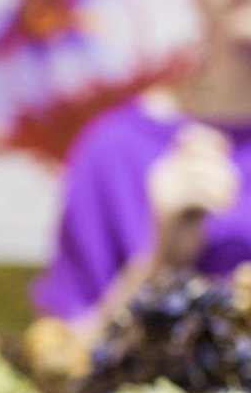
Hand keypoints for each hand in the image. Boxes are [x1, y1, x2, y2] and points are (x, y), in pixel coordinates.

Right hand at [147, 126, 239, 269]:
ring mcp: (159, 190)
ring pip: (200, 175)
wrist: (168, 256)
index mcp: (166, 166)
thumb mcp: (198, 190)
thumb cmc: (189, 223)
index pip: (190, 136)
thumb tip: (220, 146)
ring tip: (229, 202)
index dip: (213, 141)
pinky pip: (197, 194)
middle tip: (233, 191)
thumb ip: (204, 169)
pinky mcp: (163, 207)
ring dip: (223, 188)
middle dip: (224, 171)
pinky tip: (222, 212)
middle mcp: (159, 173)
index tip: (226, 158)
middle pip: (200, 156)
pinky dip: (216, 202)